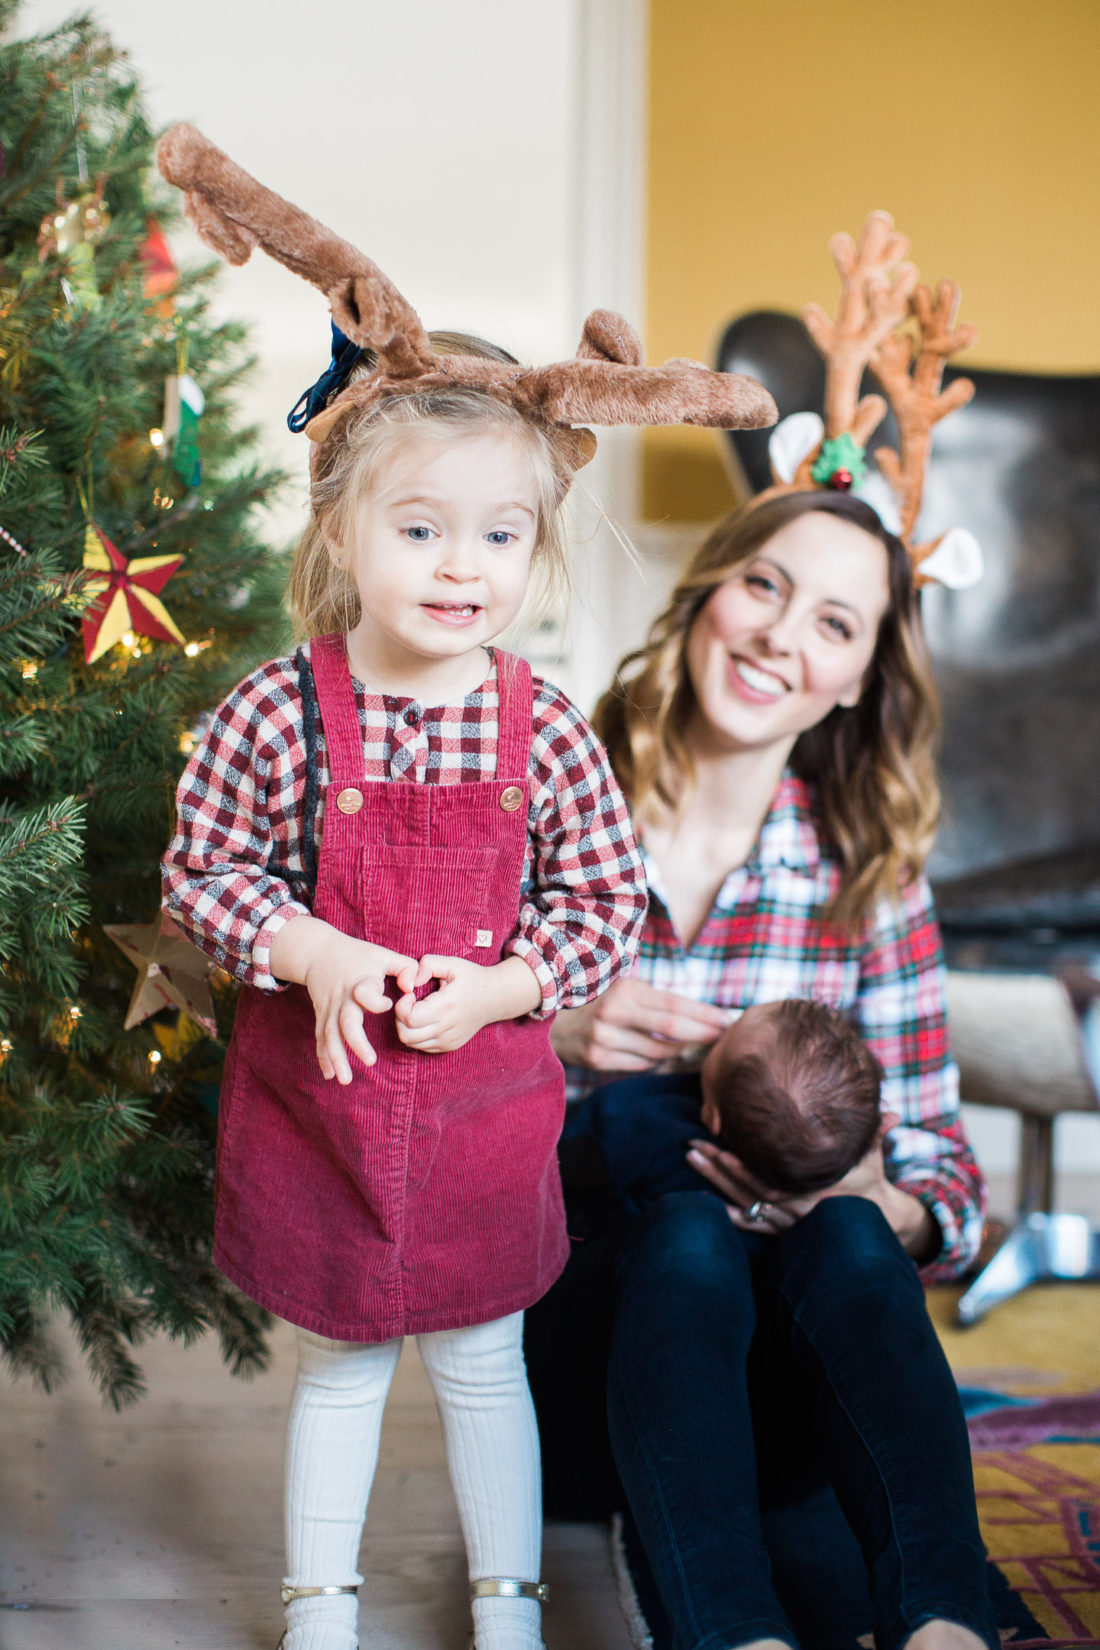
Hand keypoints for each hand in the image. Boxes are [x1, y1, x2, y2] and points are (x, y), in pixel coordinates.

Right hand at [269, 913, 416, 1083]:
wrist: (317, 952)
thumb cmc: (357, 955)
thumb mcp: (383, 955)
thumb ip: (405, 968)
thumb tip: (412, 988)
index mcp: (360, 982)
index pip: (364, 993)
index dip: (376, 1001)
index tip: (389, 1004)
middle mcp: (343, 998)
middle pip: (345, 1022)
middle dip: (356, 1043)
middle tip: (371, 1061)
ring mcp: (329, 1009)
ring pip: (329, 1036)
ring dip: (336, 1058)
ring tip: (345, 1080)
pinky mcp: (322, 1016)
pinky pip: (320, 1039)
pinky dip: (323, 1057)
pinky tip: (330, 1075)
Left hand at [394, 953, 542, 1053]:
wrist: (495, 998)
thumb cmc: (472, 978)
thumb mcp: (452, 963)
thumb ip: (428, 964)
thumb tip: (411, 980)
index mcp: (445, 1007)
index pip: (409, 1018)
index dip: (401, 1006)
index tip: (409, 994)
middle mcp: (446, 1028)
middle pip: (406, 1034)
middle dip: (400, 1017)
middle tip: (410, 1004)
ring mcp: (448, 1040)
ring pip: (411, 1043)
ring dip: (406, 1027)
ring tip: (416, 1012)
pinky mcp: (449, 1046)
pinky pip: (422, 1047)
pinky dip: (416, 1035)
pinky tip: (425, 1020)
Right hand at [550, 977, 732, 1071]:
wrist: (550, 1021)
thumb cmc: (598, 1002)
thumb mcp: (623, 990)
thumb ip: (654, 1001)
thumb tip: (700, 1016)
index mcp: (625, 989)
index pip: (674, 1003)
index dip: (704, 1014)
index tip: (727, 1020)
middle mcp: (615, 1012)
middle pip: (671, 1029)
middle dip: (702, 1034)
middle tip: (723, 1039)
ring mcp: (604, 1038)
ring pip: (658, 1053)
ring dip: (680, 1053)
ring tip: (695, 1049)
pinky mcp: (597, 1059)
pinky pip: (640, 1065)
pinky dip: (654, 1062)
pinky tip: (661, 1057)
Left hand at [686, 1111, 939, 1258]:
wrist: (874, 1219)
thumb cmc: (868, 1177)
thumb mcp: (872, 1156)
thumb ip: (877, 1134)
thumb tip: (894, 1115)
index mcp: (813, 1190)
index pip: (771, 1179)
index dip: (744, 1166)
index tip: (721, 1147)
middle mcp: (796, 1210)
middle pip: (748, 1189)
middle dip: (718, 1168)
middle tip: (691, 1147)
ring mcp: (788, 1222)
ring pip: (745, 1204)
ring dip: (716, 1183)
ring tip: (690, 1159)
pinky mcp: (784, 1230)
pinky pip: (753, 1224)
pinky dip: (730, 1216)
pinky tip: (704, 1204)